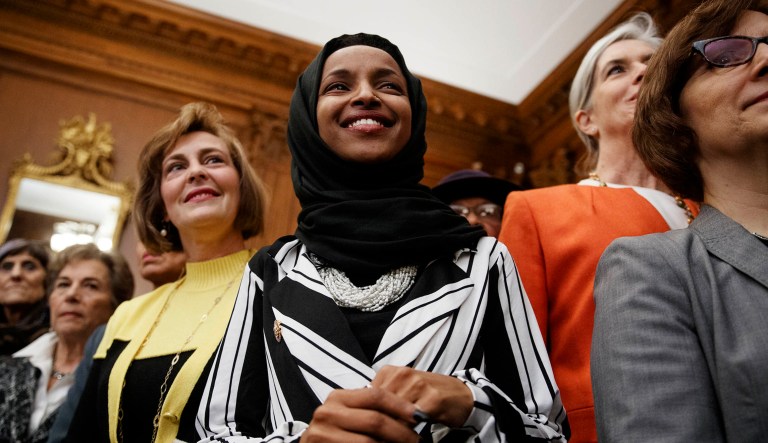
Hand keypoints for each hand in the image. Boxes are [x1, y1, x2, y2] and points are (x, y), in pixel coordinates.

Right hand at [302, 386, 418, 442]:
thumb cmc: (337, 435)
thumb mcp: (351, 417)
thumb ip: (372, 411)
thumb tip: (412, 414)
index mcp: (338, 398)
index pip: (375, 395)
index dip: (400, 405)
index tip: (420, 415)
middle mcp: (327, 412)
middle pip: (374, 419)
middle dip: (401, 432)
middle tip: (417, 440)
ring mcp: (322, 433)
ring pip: (369, 441)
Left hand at [371, 365, 472, 427]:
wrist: (462, 395)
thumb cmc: (430, 395)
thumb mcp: (402, 392)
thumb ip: (383, 399)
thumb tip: (362, 414)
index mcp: (391, 372)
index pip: (369, 399)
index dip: (369, 417)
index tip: (372, 428)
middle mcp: (402, 374)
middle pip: (380, 407)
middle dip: (381, 425)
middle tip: (383, 435)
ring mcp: (417, 384)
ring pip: (394, 415)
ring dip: (394, 430)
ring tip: (399, 436)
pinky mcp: (432, 398)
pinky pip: (412, 421)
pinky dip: (410, 432)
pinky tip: (412, 436)